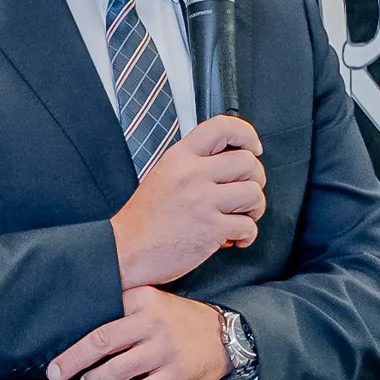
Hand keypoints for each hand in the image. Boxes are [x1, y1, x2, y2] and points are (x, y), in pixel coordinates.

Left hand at [47, 288, 227, 379]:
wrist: (228, 337)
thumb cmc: (181, 322)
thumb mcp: (155, 303)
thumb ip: (126, 309)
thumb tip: (84, 331)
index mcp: (144, 299)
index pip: (101, 315)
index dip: (75, 334)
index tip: (55, 346)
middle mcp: (153, 322)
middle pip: (101, 342)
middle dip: (72, 360)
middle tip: (55, 373)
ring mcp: (165, 350)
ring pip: (117, 370)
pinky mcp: (175, 375)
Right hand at [109, 114, 263, 287]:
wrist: (124, 251)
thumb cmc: (142, 220)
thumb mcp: (162, 175)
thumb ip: (193, 164)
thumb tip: (229, 161)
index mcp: (179, 158)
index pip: (222, 127)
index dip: (246, 135)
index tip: (253, 148)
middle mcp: (192, 175)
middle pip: (248, 162)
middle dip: (255, 180)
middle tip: (245, 194)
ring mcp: (202, 202)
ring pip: (254, 193)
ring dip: (254, 209)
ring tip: (241, 217)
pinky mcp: (210, 230)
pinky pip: (248, 226)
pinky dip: (246, 236)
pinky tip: (233, 239)